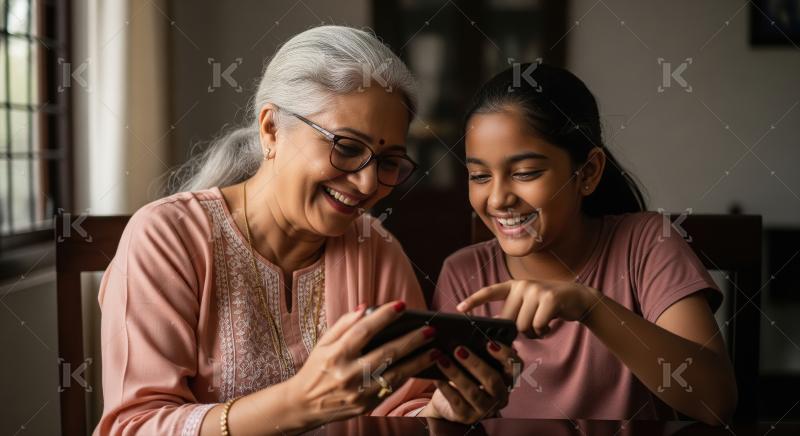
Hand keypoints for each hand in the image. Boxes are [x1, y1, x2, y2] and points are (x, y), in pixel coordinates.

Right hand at [286, 301, 437, 427]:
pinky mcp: (365, 405)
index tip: (401, 305)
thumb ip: (344, 324)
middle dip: (411, 339)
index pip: (363, 330)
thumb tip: (366, 307)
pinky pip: (391, 388)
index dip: (383, 316)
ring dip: (418, 361)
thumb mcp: (323, 343)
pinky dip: (408, 376)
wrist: (303, 405)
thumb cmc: (316, 368)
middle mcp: (347, 373)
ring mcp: (358, 392)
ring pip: (395, 373)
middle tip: (430, 329)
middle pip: (386, 353)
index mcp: (335, 354)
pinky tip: (420, 365)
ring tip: (435, 350)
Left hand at [419, 342, 519, 423]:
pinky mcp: (467, 417)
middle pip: (493, 380)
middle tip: (459, 349)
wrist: (449, 402)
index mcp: (506, 378)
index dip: (505, 354)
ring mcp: (485, 409)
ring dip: (457, 374)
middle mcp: (500, 395)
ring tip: (442, 359)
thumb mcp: (476, 358)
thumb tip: (492, 318)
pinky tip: (436, 376)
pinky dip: (446, 387)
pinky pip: (457, 401)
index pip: (516, 366)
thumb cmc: (467, 374)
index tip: (489, 342)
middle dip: (475, 363)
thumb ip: (484, 339)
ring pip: (473, 392)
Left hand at [457, 279, 599, 337]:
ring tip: (542, 323)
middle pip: (509, 320)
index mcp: (514, 286)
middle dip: (519, 329)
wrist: (578, 298)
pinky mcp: (550, 299)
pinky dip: (543, 332)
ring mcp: (536, 290)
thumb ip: (513, 311)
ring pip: (523, 326)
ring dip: (533, 333)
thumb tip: (496, 328)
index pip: (489, 292)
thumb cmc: (549, 306)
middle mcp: (523, 285)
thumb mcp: (529, 304)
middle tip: (533, 325)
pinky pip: (537, 326)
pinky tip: (550, 325)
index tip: (459, 309)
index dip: (473, 300)